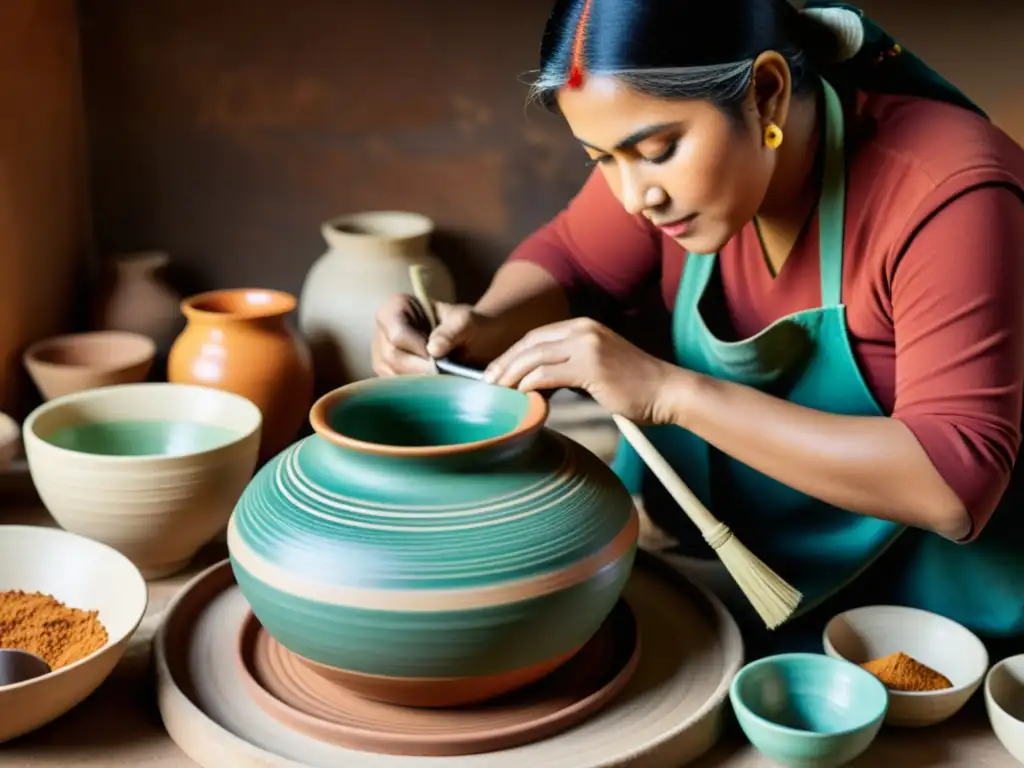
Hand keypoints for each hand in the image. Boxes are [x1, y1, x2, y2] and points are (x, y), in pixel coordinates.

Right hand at [371, 294, 503, 375]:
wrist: (471, 341)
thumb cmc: (466, 326)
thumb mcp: (465, 321)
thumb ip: (451, 331)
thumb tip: (434, 350)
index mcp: (396, 308)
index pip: (397, 334)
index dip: (418, 349)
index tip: (439, 356)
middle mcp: (382, 331)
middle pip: (392, 357)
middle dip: (420, 369)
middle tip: (444, 376)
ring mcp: (381, 354)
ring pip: (391, 375)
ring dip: (418, 382)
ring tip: (442, 380)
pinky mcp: (388, 374)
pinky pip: (395, 388)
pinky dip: (415, 391)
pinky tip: (434, 388)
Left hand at [481, 317, 685, 424]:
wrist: (668, 391)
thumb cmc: (636, 386)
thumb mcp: (598, 368)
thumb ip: (570, 369)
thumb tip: (539, 384)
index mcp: (584, 327)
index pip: (537, 336)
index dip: (513, 354)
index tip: (497, 371)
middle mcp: (584, 330)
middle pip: (531, 343)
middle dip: (505, 362)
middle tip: (488, 382)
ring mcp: (588, 346)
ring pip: (535, 357)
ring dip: (511, 375)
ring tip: (498, 391)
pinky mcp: (592, 367)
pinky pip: (549, 374)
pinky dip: (530, 385)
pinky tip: (521, 396)